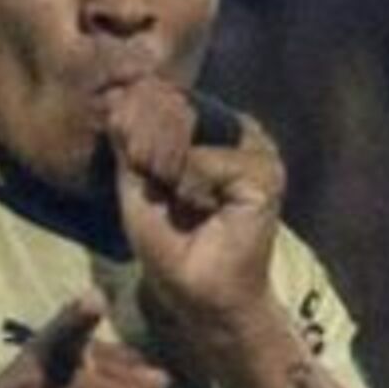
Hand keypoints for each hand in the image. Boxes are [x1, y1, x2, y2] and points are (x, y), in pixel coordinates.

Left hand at [105, 81, 287, 366]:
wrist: (198, 294)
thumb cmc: (169, 242)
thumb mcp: (135, 181)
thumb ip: (129, 137)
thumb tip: (122, 94)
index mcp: (211, 126)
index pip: (162, 93)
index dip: (132, 122)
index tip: (137, 166)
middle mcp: (238, 129)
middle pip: (173, 100)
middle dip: (145, 143)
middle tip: (157, 186)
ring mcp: (257, 148)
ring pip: (187, 123)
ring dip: (164, 165)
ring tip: (178, 199)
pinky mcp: (265, 173)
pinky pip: (204, 160)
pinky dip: (188, 186)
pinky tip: (202, 209)